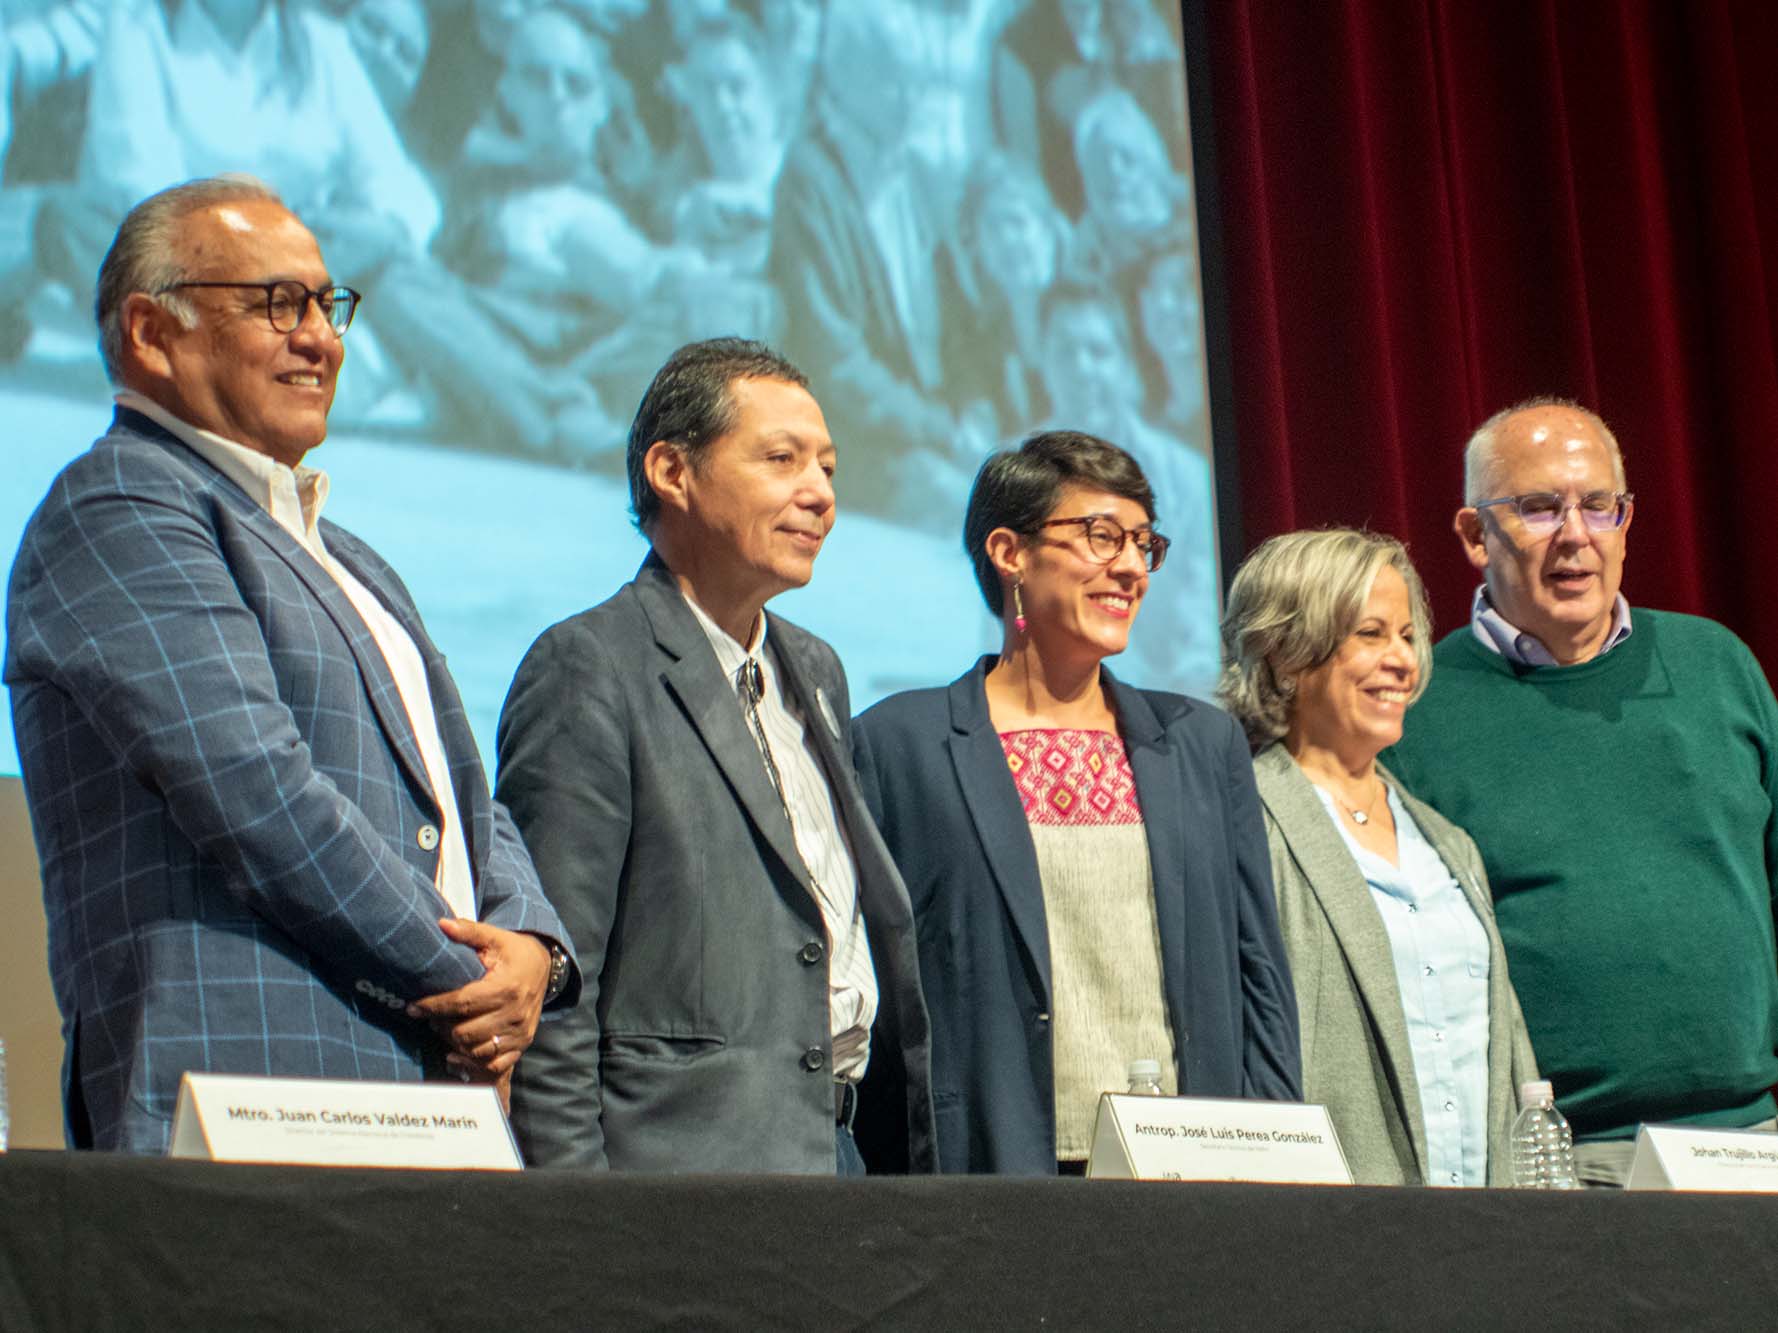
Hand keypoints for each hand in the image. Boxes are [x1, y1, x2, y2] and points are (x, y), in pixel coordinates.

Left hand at [408, 919, 551, 1075]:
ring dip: (453, 1043)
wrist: (544, 966)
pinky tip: (455, 1054)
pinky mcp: (521, 1044)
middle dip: (441, 1025)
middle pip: (465, 1032)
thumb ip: (469, 931)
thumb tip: (441, 924)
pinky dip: (471, 1064)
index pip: (462, 1003)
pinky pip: (493, 1065)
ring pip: (476, 1051)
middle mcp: (515, 1014)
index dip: (433, 1007)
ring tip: (443, 1028)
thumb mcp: (494, 937)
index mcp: (506, 988)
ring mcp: (520, 1033)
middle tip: (430, 1016)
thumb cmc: (513, 951)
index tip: (412, 1007)